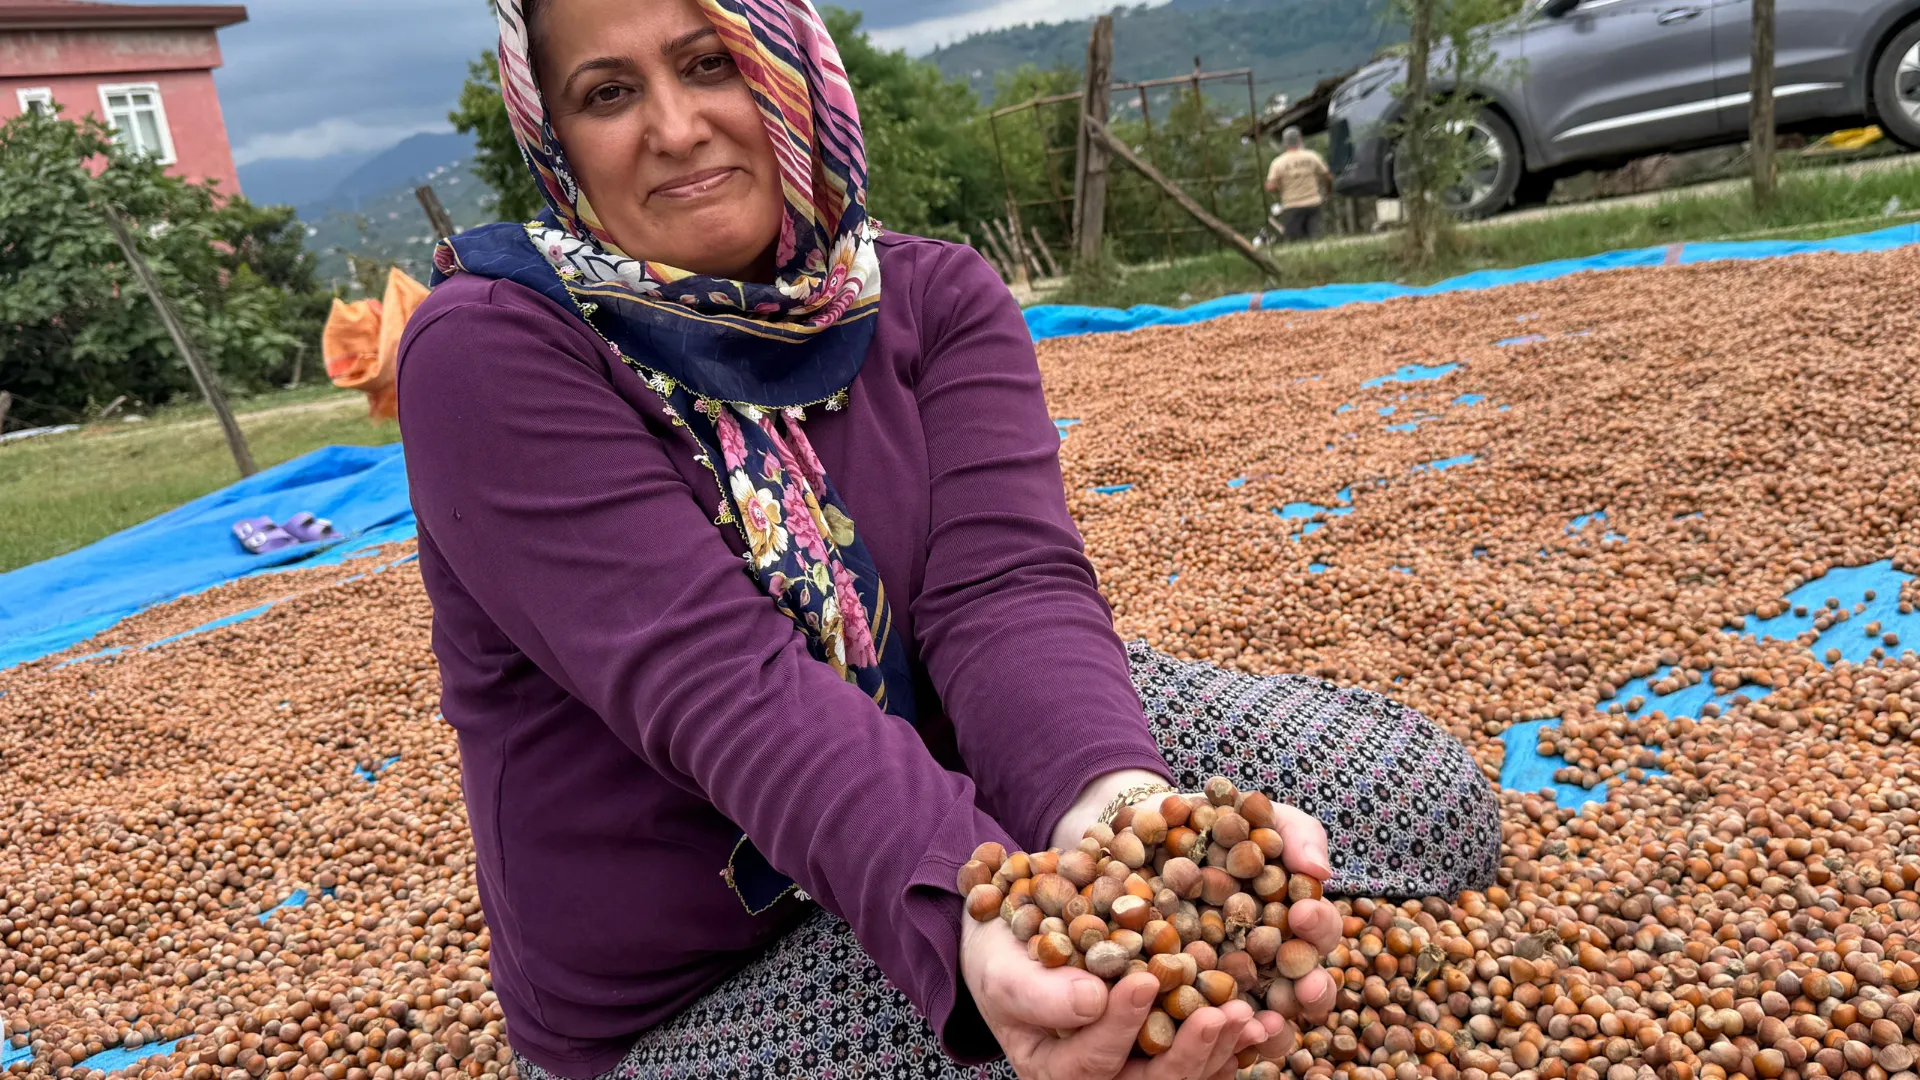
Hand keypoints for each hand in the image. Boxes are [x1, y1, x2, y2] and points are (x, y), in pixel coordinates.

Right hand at [960, 914, 1270, 1078]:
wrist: (1018, 940)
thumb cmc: (1002, 956)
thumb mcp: (1004, 969)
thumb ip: (1040, 992)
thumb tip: (1091, 1002)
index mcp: (1056, 1071)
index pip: (1093, 1062)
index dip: (1122, 1028)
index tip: (1146, 980)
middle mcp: (1100, 1079)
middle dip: (1190, 1052)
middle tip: (1221, 1013)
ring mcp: (1137, 1068)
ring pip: (1185, 1077)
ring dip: (1223, 1051)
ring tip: (1250, 1017)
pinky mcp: (1167, 1049)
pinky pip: (1208, 1060)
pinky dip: (1237, 1042)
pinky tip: (1266, 1021)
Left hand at [1055, 780, 1343, 1027]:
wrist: (1143, 826)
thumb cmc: (1212, 821)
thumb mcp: (1254, 813)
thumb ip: (1293, 834)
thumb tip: (1319, 872)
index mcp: (1291, 922)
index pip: (1317, 936)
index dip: (1318, 929)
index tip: (1302, 912)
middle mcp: (1266, 963)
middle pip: (1301, 991)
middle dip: (1310, 992)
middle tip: (1305, 985)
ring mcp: (1223, 986)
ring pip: (1256, 1023)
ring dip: (1267, 1029)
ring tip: (1259, 1021)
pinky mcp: (1176, 998)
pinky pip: (1192, 1028)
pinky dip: (1201, 1037)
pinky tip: (1198, 1028)